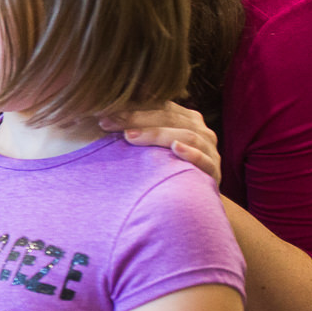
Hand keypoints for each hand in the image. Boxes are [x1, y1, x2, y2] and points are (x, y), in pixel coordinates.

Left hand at [101, 102, 218, 183]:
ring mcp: (209, 151)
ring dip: (158, 134)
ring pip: (186, 135)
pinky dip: (190, 153)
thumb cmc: (162, 172)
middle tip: (108, 123)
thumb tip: (98, 118)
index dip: (131, 108)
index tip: (102, 114)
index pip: (159, 106)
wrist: (192, 204)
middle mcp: (200, 132)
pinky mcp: (213, 172)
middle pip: (169, 118)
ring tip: (130, 136)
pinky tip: (174, 149)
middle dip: (137, 119)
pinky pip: (204, 160)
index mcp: (186, 120)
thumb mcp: (149, 150)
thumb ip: (134, 131)